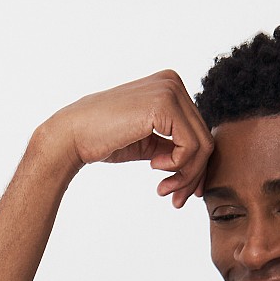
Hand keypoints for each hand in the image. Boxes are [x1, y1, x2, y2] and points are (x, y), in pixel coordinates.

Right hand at [40, 71, 213, 207]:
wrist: (74, 135)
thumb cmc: (106, 139)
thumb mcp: (149, 143)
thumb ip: (175, 147)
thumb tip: (204, 165)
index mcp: (170, 87)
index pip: (199, 132)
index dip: (196, 167)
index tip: (181, 191)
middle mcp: (173, 82)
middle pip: (205, 139)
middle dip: (193, 176)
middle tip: (175, 198)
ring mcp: (170, 90)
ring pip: (203, 146)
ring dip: (186, 176)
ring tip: (165, 190)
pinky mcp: (165, 105)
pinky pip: (191, 146)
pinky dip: (178, 166)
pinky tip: (154, 167)